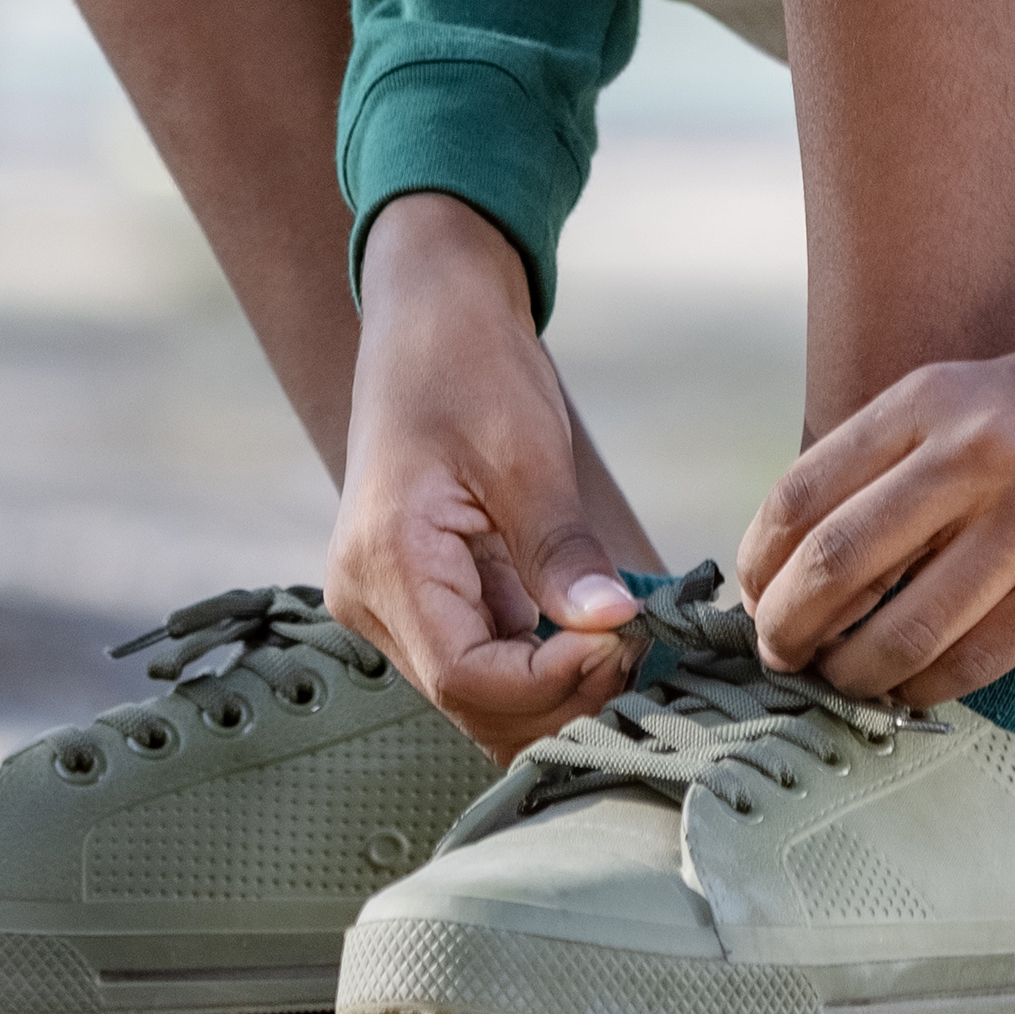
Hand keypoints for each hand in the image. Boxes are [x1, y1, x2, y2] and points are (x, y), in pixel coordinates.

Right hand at [329, 196, 644, 760]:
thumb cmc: (468, 361)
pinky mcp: (419, 597)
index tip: (625, 640)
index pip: (467, 677)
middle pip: (472, 701)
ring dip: (558, 686)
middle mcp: (371, 597)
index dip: (553, 681)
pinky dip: (542, 661)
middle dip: (564, 695)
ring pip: (480, 694)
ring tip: (629, 643)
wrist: (428, 312)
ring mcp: (390, 602)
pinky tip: (597, 637)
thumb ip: (561, 549)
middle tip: (643, 649)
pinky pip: (483, 658)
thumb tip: (614, 628)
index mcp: (385, 560)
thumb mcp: (525, 450)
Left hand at [733, 277, 1014, 706]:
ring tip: (841, 683)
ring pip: (903, 628)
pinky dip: (929, 688)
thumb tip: (801, 565)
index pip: (802, 496)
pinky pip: (979, 658)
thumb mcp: (967, 395)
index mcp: (927, 399)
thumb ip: (892, 460)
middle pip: (836, 566)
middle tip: (779, 658)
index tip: (751, 601)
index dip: (758, 567)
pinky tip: (912, 692)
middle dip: (788, 630)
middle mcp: (972, 452)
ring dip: (854, 674)